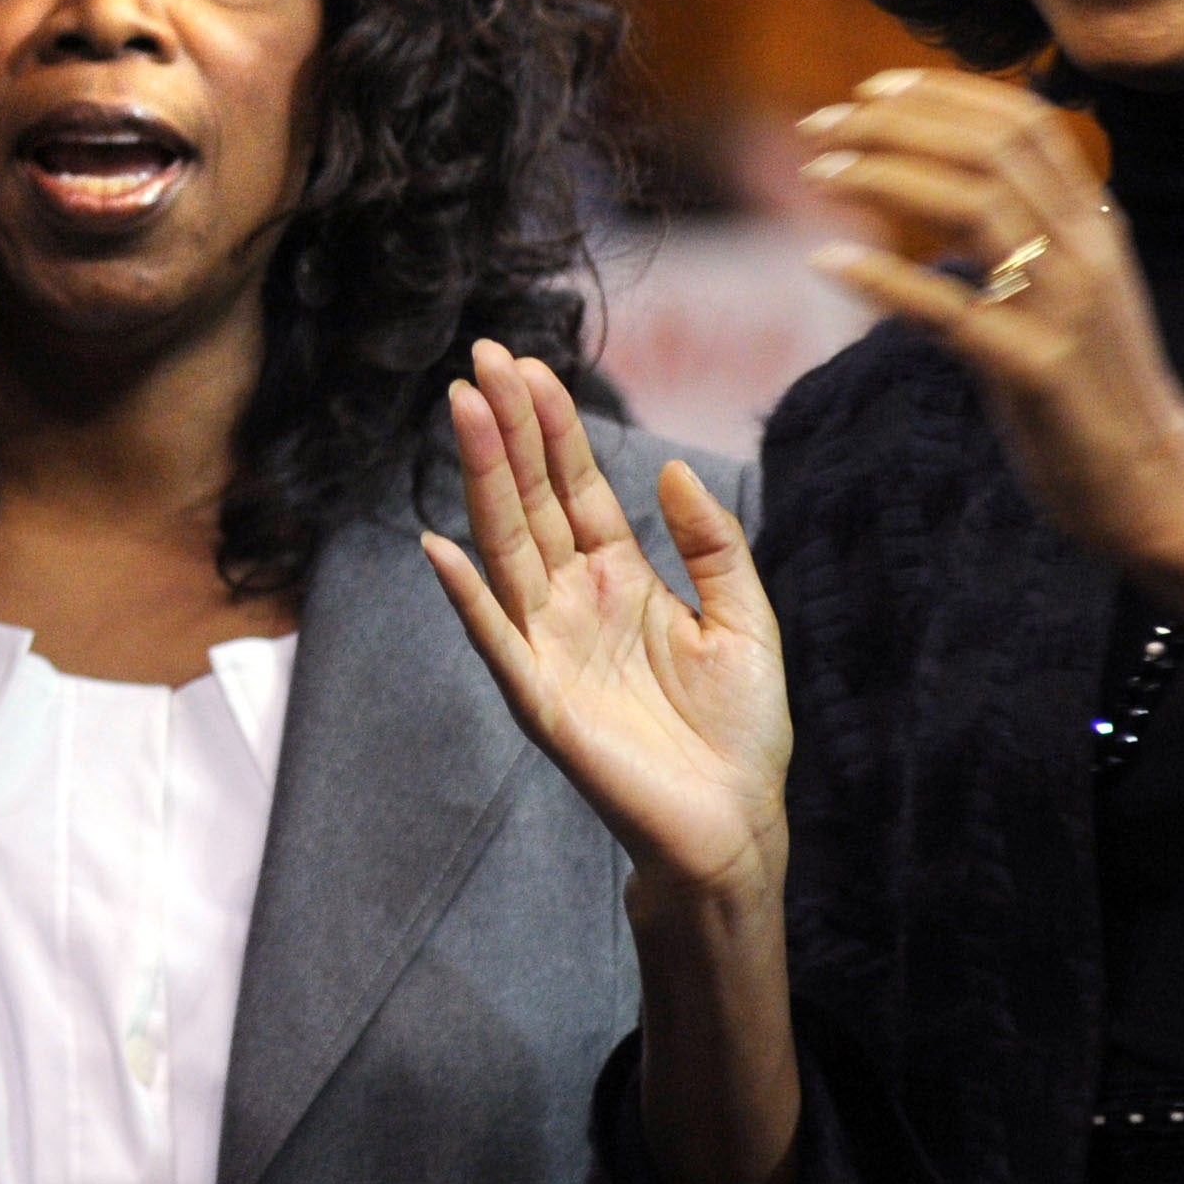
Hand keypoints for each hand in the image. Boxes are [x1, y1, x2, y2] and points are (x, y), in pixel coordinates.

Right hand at [423, 341, 790, 910]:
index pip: (575, 487)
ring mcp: (551, 648)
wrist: (737, 827)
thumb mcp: (745, 617)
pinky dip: (466, 598)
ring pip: (508, 547)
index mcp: (620, 578)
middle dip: (508, 429)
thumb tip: (669, 467)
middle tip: (482, 356)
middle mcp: (574, 602)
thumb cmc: (741, 732)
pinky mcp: (543, 702)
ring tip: (464, 409)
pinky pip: (497, 641)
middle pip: (530, 500)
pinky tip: (438, 546)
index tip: (529, 364)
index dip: (552, 427)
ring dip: (483, 480)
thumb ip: (712, 543)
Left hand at [804, 69, 1183, 567]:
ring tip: (818, 172)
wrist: (1155, 487)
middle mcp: (1088, 252)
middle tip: (818, 126)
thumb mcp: (1066, 291)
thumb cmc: (1091, 389)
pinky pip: (951, 310)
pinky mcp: (1038, 372)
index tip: (869, 90)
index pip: (1024, 123)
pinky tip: (828, 261)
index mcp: (1096, 224)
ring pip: (975, 208)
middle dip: (896, 126)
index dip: (944, 95)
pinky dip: (884, 278)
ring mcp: (1067, 309)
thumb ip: (1017, 231)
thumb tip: (927, 182)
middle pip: (990, 152)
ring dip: (884, 177)